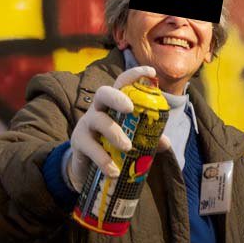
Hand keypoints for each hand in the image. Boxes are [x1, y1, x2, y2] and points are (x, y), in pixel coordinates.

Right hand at [66, 66, 170, 190]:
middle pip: (103, 93)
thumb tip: (165, 143)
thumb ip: (147, 139)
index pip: (122, 83)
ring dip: (114, 132)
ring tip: (127, 147)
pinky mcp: (78, 142)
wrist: (85, 167)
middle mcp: (98, 109)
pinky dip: (103, 159)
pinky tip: (114, 170)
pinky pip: (90, 147)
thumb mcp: (130, 140)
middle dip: (117, 97)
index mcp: (113, 105)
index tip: (151, 71)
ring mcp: (86, 124)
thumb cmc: (111, 145)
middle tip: (130, 108)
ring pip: (98, 120)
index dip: (135, 74)